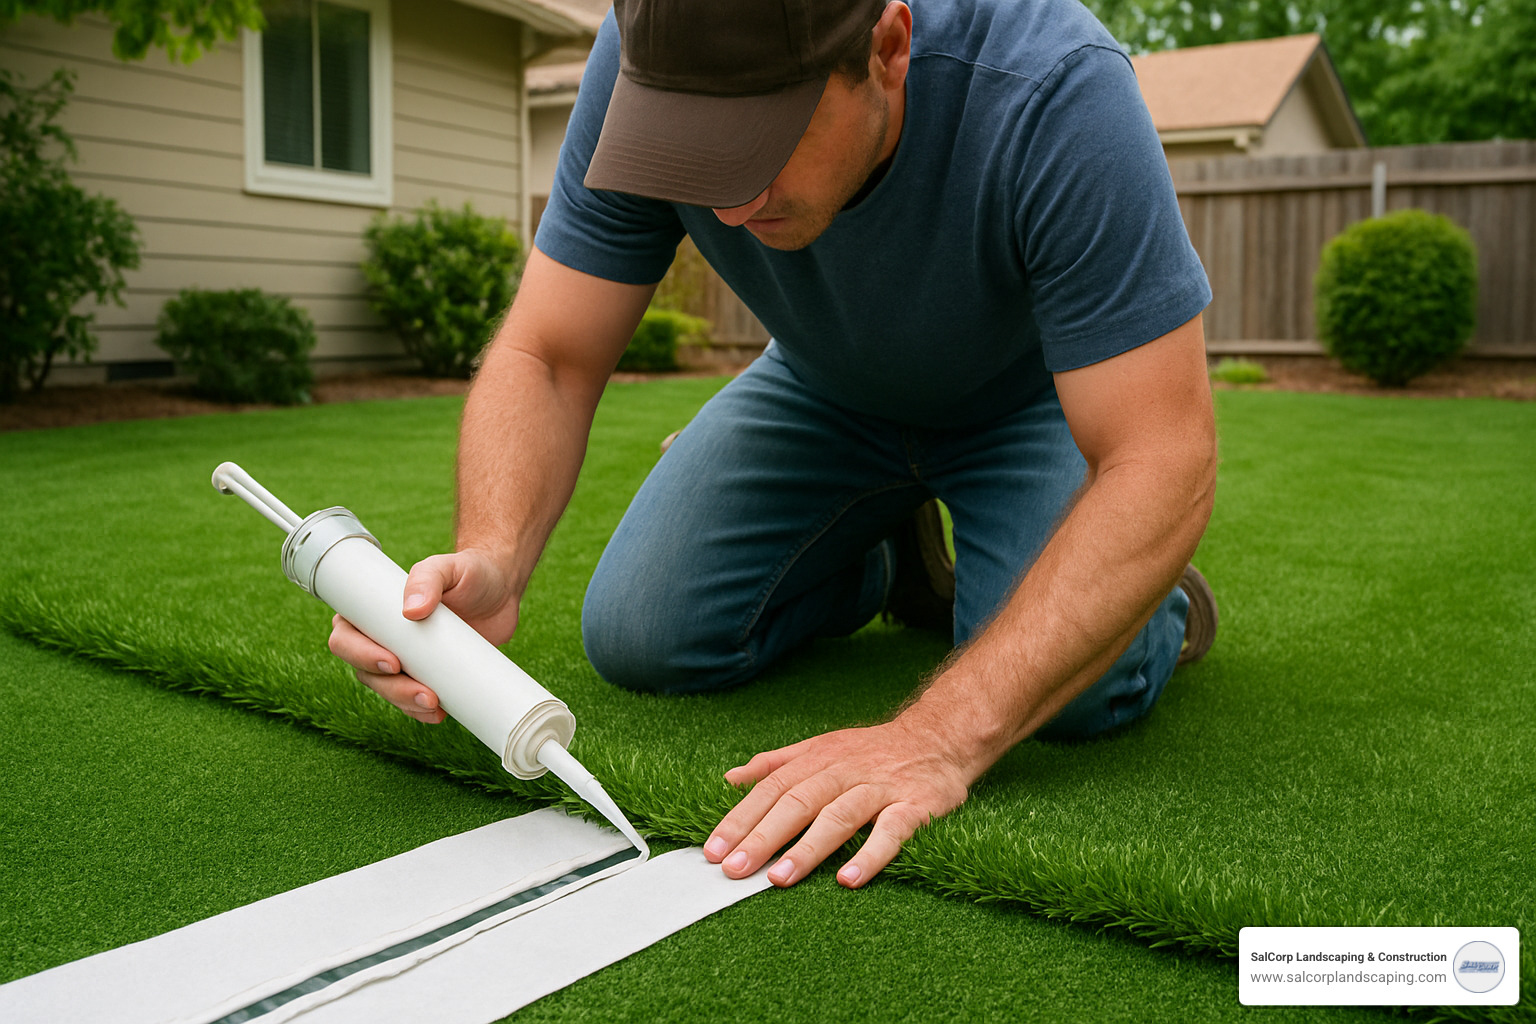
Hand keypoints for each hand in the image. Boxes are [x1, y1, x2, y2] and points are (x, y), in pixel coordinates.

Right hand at [327, 548, 521, 723]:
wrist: (501, 591)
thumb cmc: (468, 572)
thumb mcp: (448, 567)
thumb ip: (428, 578)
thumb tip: (410, 610)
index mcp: (372, 609)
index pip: (346, 636)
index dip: (360, 654)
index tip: (394, 662)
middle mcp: (382, 636)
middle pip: (366, 671)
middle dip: (391, 688)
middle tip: (425, 693)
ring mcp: (404, 657)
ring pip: (388, 690)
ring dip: (406, 703)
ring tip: (435, 705)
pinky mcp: (427, 673)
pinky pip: (413, 699)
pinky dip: (421, 711)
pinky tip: (438, 715)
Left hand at [702, 717, 975, 888]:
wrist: (938, 737)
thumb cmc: (871, 751)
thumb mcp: (821, 747)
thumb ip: (776, 763)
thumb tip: (732, 777)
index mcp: (817, 760)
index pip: (771, 789)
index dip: (741, 819)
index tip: (714, 849)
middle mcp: (844, 771)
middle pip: (797, 803)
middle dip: (762, 837)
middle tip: (734, 870)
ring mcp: (879, 788)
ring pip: (839, 816)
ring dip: (808, 848)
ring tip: (779, 878)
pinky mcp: (915, 805)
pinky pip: (892, 831)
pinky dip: (871, 854)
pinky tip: (850, 878)